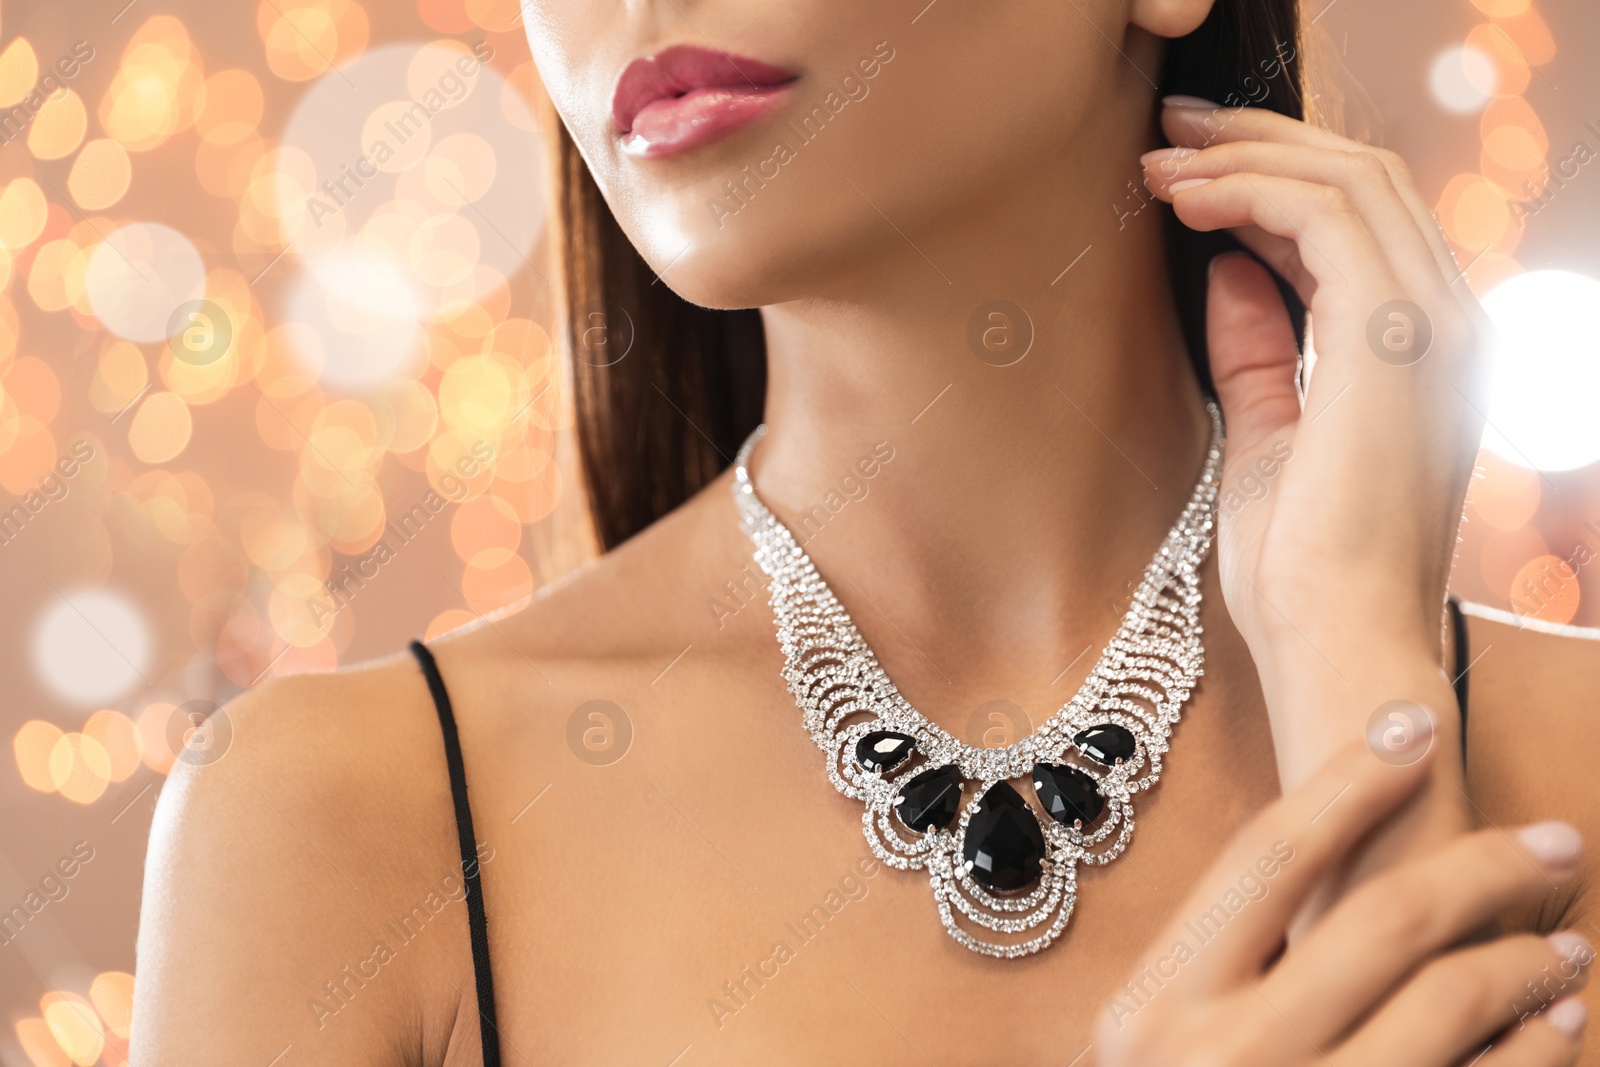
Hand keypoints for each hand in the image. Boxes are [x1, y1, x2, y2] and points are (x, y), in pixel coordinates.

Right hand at [1096, 739, 1590, 1066]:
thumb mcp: (1150, 1050)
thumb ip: (1221, 968)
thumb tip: (1339, 853)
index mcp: (1154, 1009)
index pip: (1267, 858)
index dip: (1348, 778)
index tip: (1415, 721)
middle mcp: (1221, 1059)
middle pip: (1380, 920)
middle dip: (1485, 865)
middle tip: (1552, 840)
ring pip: (1450, 1002)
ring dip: (1526, 958)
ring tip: (1562, 939)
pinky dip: (1537, 1050)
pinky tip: (1560, 1021)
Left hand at [1142, 100, 1489, 773]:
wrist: (1333, 643)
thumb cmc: (1302, 568)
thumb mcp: (1268, 435)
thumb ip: (1260, 350)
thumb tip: (1232, 270)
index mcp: (1423, 351)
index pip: (1361, 224)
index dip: (1274, 181)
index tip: (1190, 170)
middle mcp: (1447, 325)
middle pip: (1364, 181)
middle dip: (1259, 144)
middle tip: (1170, 130)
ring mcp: (1434, 327)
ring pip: (1352, 182)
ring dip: (1247, 158)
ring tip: (1162, 159)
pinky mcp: (1394, 339)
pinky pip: (1326, 220)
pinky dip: (1252, 193)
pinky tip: (1189, 200)